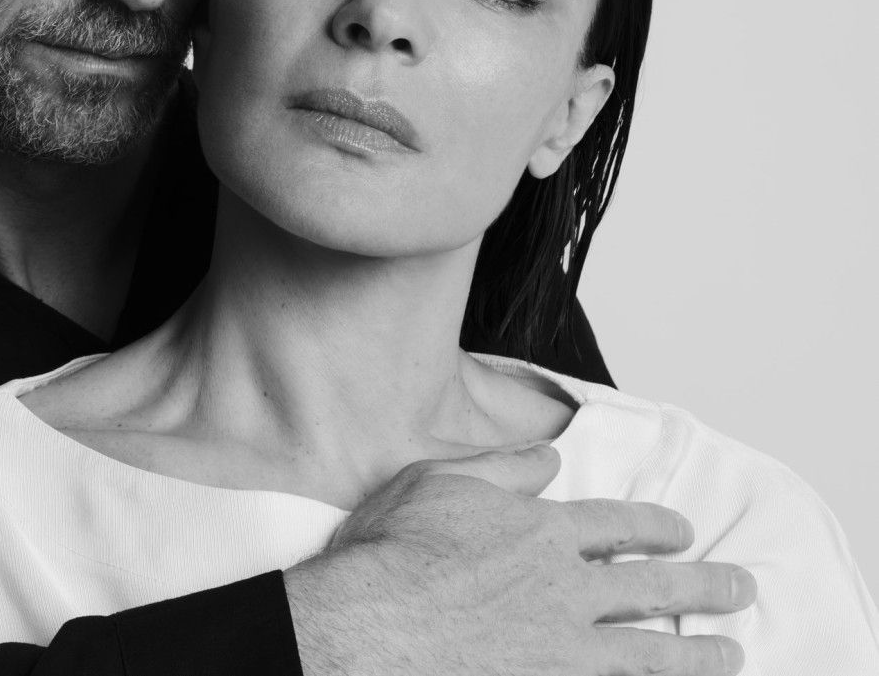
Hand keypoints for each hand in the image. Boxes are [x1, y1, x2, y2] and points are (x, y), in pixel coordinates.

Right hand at [283, 445, 755, 675]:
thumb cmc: (393, 553)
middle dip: (705, 585)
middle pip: (655, 587)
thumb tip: (550, 456)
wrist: (371, 628)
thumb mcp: (440, 481)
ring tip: (732, 655)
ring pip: (652, 652)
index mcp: (543, 532)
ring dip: (698, 653)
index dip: (657, 526)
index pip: (619, 523)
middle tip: (741, 587)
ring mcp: (565, 652)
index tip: (682, 530)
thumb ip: (504, 468)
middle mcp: (567, 591)